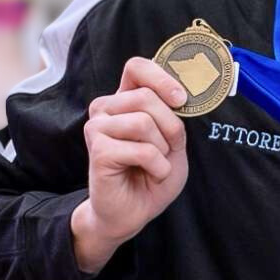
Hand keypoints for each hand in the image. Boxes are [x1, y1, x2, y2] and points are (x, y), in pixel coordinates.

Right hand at [71, 58, 188, 273]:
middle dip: (170, 127)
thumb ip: (174, 115)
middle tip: (166, 150)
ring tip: (155, 163)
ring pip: (144, 122)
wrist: (134, 212)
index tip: (181, 99)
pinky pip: (143, 150)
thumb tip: (181, 94)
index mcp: (125, 100)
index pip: (136, 67)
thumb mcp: (174, 141)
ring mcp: (98, 128)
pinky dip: (158, 166)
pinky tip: (150, 174)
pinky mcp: (99, 150)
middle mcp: (106, 108)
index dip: (161, 78)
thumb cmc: (153, 174)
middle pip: (147, 97)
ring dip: (163, 150)